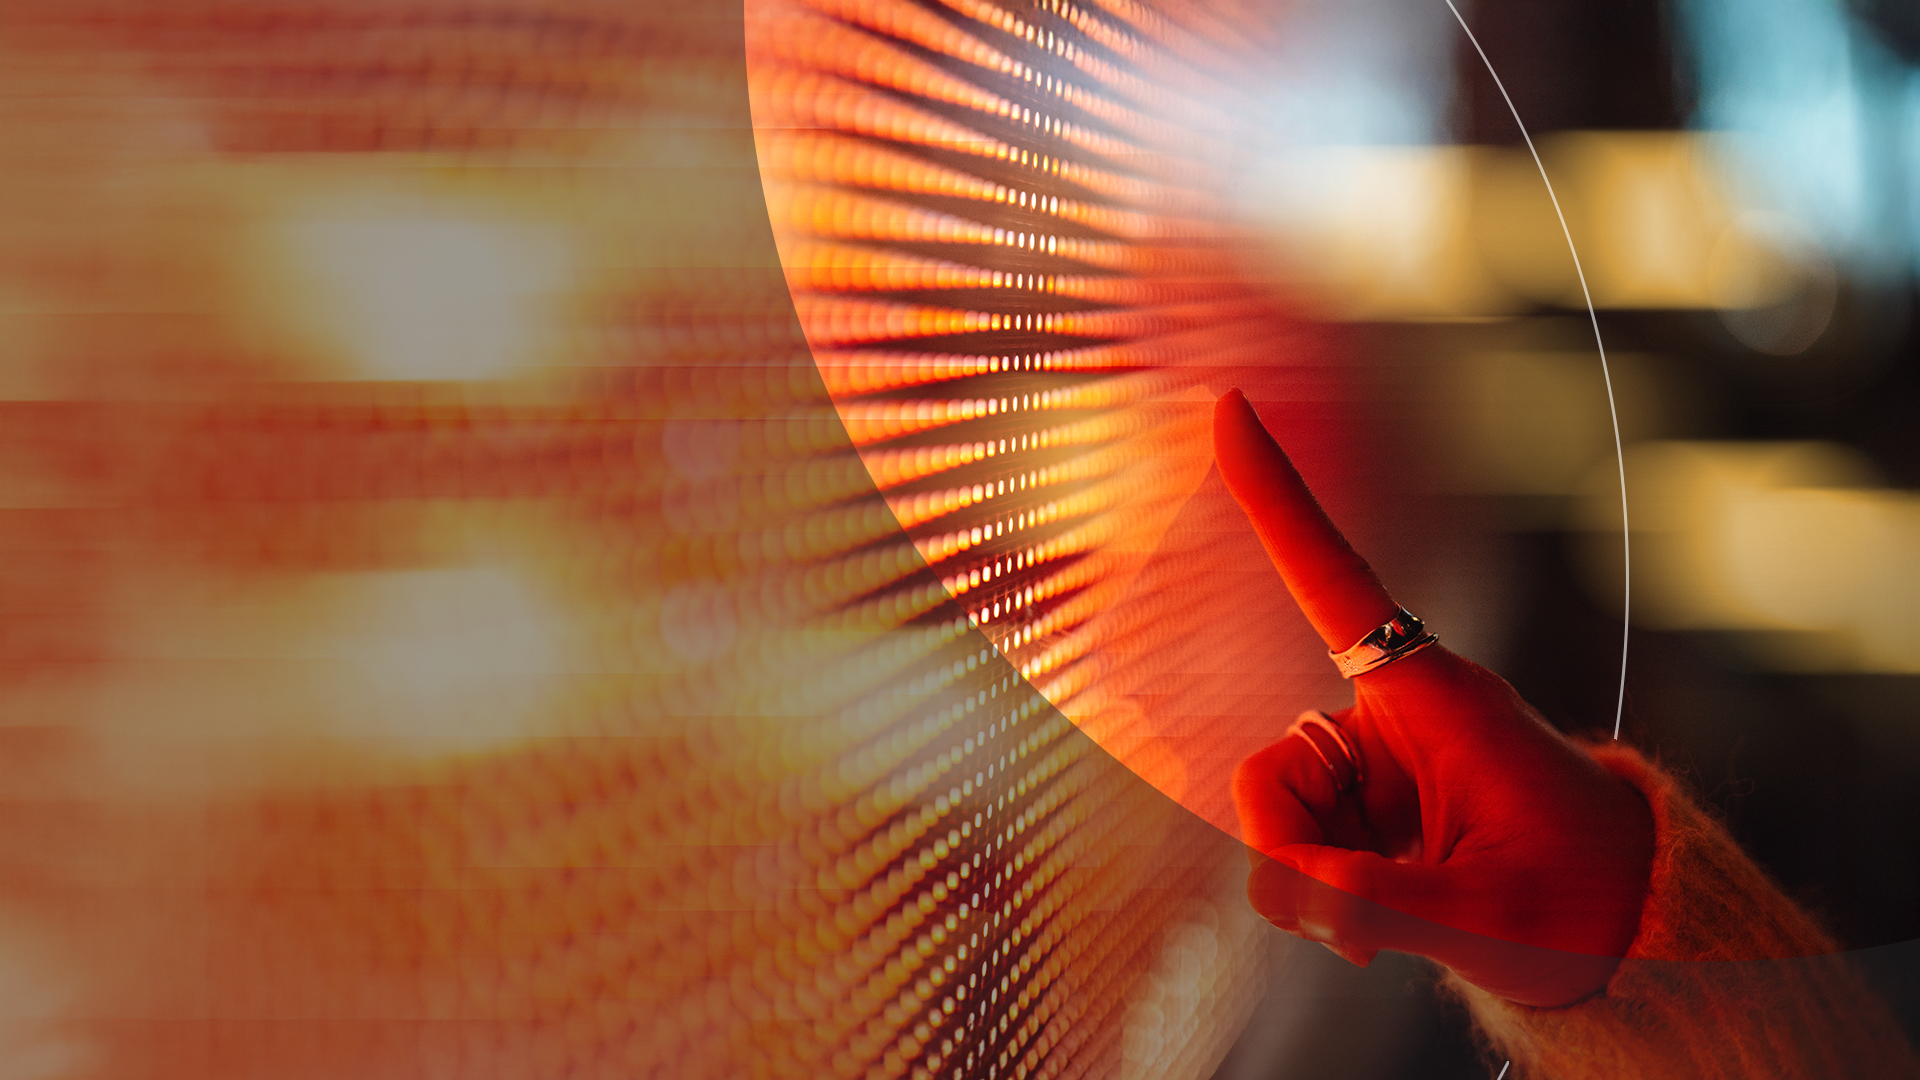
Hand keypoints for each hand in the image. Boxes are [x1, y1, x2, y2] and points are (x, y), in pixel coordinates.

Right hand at [1215, 389, 1653, 1007]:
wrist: (1629, 929)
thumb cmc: (1587, 901)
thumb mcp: (1493, 920)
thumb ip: (1378, 905)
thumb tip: (1289, 891)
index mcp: (1435, 697)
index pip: (1334, 580)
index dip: (1276, 496)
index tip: (1229, 405)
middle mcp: (1390, 716)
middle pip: (1272, 770)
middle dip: (1288, 851)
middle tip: (1345, 918)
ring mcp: (1372, 764)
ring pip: (1272, 815)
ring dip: (1309, 882)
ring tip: (1385, 924)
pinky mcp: (1364, 807)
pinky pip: (1292, 847)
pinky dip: (1316, 892)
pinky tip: (1370, 922)